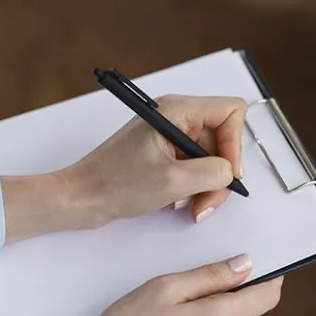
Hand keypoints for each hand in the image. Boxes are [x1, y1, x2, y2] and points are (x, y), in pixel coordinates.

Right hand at [45, 258, 283, 315]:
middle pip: (240, 309)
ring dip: (203, 313)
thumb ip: (211, 275)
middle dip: (219, 293)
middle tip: (184, 286)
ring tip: (167, 312)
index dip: (269, 276)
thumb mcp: (167, 287)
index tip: (260, 262)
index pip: (268, 296)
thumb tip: (245, 265)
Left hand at [65, 95, 247, 225]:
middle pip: (224, 138)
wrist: (80, 198)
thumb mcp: (173, 181)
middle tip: (207, 201)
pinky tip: (180, 201)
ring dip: (208, 184)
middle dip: (220, 172)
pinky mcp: (166, 153)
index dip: (235, 143)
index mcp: (178, 110)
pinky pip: (196, 166)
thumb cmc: (114, 184)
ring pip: (212, 157)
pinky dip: (195, 186)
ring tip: (191, 205)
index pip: (230, 112)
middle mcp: (177, 117)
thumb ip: (213, 172)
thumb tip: (231, 172)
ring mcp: (171, 135)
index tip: (226, 173)